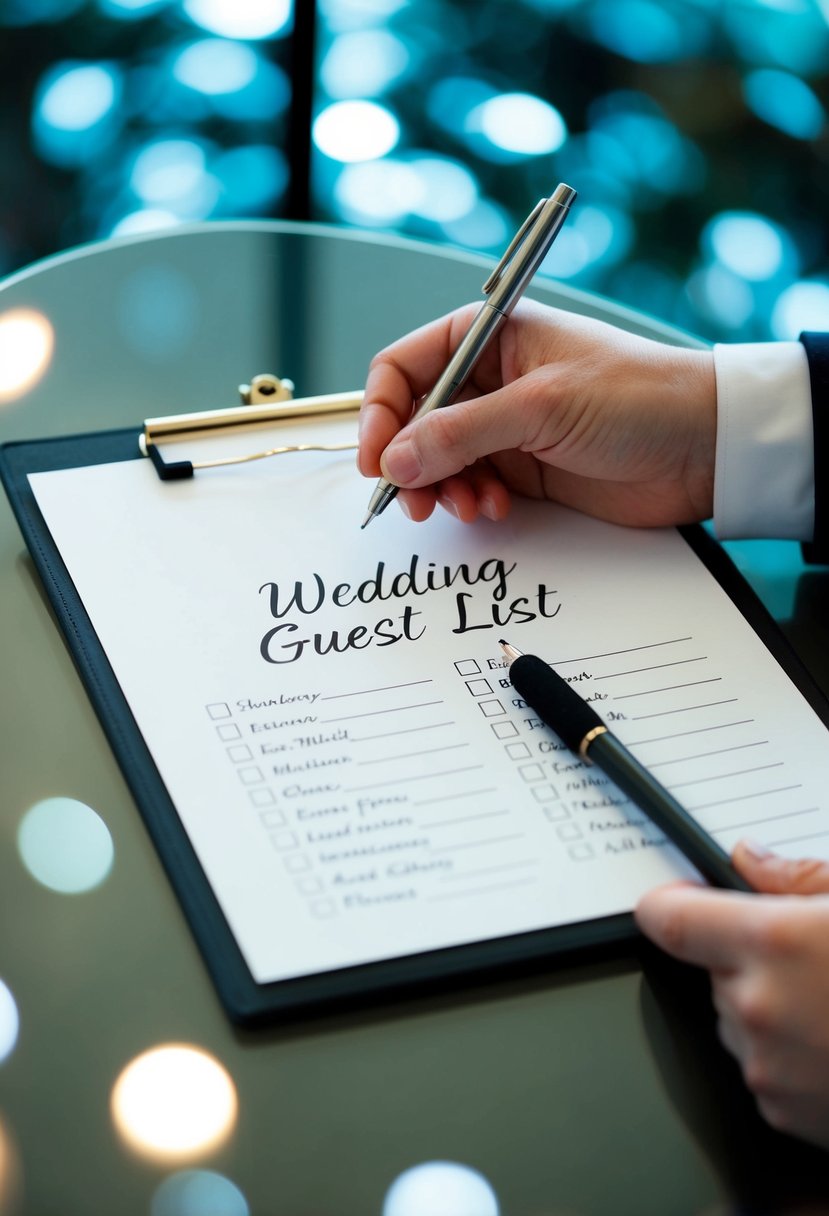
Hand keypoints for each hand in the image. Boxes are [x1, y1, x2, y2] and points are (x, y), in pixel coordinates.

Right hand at [358, 299, 715, 525]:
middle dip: (408, 461)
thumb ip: (462, 434)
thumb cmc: (638, 397)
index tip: (376, 458)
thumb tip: (395, 461)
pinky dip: (472, 501)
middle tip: (413, 500)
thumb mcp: (542, 406)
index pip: (405, 367)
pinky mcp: (523, 468)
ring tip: (466, 507)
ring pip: (438, 460)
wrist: (703, 448)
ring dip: (441, 488)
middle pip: (414, 420)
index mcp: (490, 336)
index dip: (380, 411)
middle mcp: (489, 379)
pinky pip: (471, 486)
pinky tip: (496, 508)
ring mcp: (505, 426)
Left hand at [636, 840, 828, 1148]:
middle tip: (808, 956)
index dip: (671, 904)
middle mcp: (758, 1008)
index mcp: (773, 943)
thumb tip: (751, 861)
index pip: (670, 918)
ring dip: (767, 1007)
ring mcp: (770, 1069)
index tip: (677, 900)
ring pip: (736, 1019)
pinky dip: (787, 1054)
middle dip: (745, 957)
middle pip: (712, 969)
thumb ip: (799, 879)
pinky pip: (762, 1068)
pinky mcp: (785, 1114)